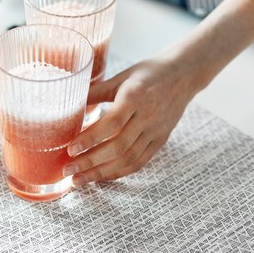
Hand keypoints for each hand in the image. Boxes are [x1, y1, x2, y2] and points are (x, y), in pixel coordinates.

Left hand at [64, 57, 199, 184]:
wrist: (185, 75)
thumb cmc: (149, 72)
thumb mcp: (122, 76)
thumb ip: (97, 90)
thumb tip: (68, 98)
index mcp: (135, 97)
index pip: (111, 123)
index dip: (90, 139)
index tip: (70, 150)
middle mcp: (147, 117)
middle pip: (118, 146)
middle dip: (91, 162)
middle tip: (68, 171)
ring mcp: (155, 132)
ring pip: (128, 159)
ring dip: (101, 172)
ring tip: (79, 179)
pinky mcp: (160, 141)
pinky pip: (139, 162)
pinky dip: (118, 172)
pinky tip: (100, 176)